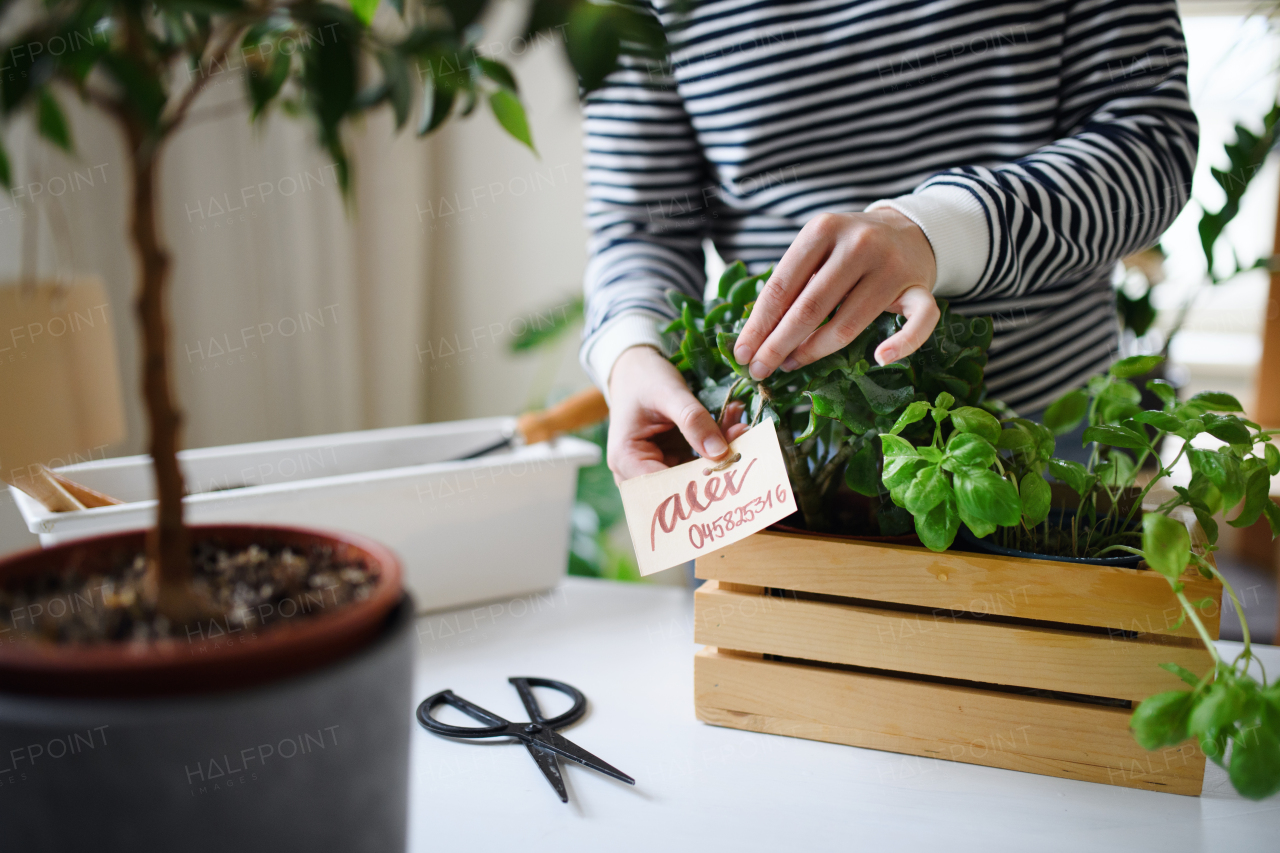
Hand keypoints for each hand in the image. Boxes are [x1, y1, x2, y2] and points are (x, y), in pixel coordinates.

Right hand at [606, 346, 749, 481]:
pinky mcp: (671, 460)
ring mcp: (656, 467)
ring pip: (693, 473)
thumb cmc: (643, 378)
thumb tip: (720, 453)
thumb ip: (693, 420)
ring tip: (738, 427)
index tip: (728, 468)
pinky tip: (731, 426)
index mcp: (625, 459)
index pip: (662, 486)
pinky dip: (715, 445)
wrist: (636, 369)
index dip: (695, 483)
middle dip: (713, 464)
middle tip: (741, 438)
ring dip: (719, 454)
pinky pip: (697, 461)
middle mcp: (636, 471)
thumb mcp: (669, 393)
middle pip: (680, 482)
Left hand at [732, 208, 940, 379]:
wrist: (908, 230)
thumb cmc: (847, 250)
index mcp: (823, 230)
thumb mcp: (816, 249)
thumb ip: (791, 283)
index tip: (741, 353)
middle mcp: (858, 244)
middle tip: (759, 369)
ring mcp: (892, 266)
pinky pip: (918, 323)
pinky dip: (902, 344)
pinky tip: (879, 359)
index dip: (758, 325)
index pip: (781, 286)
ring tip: (791, 364)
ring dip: (814, 351)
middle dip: (777, 345)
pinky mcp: (921, 287)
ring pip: (848, 323)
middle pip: (809, 309)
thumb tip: (755, 336)